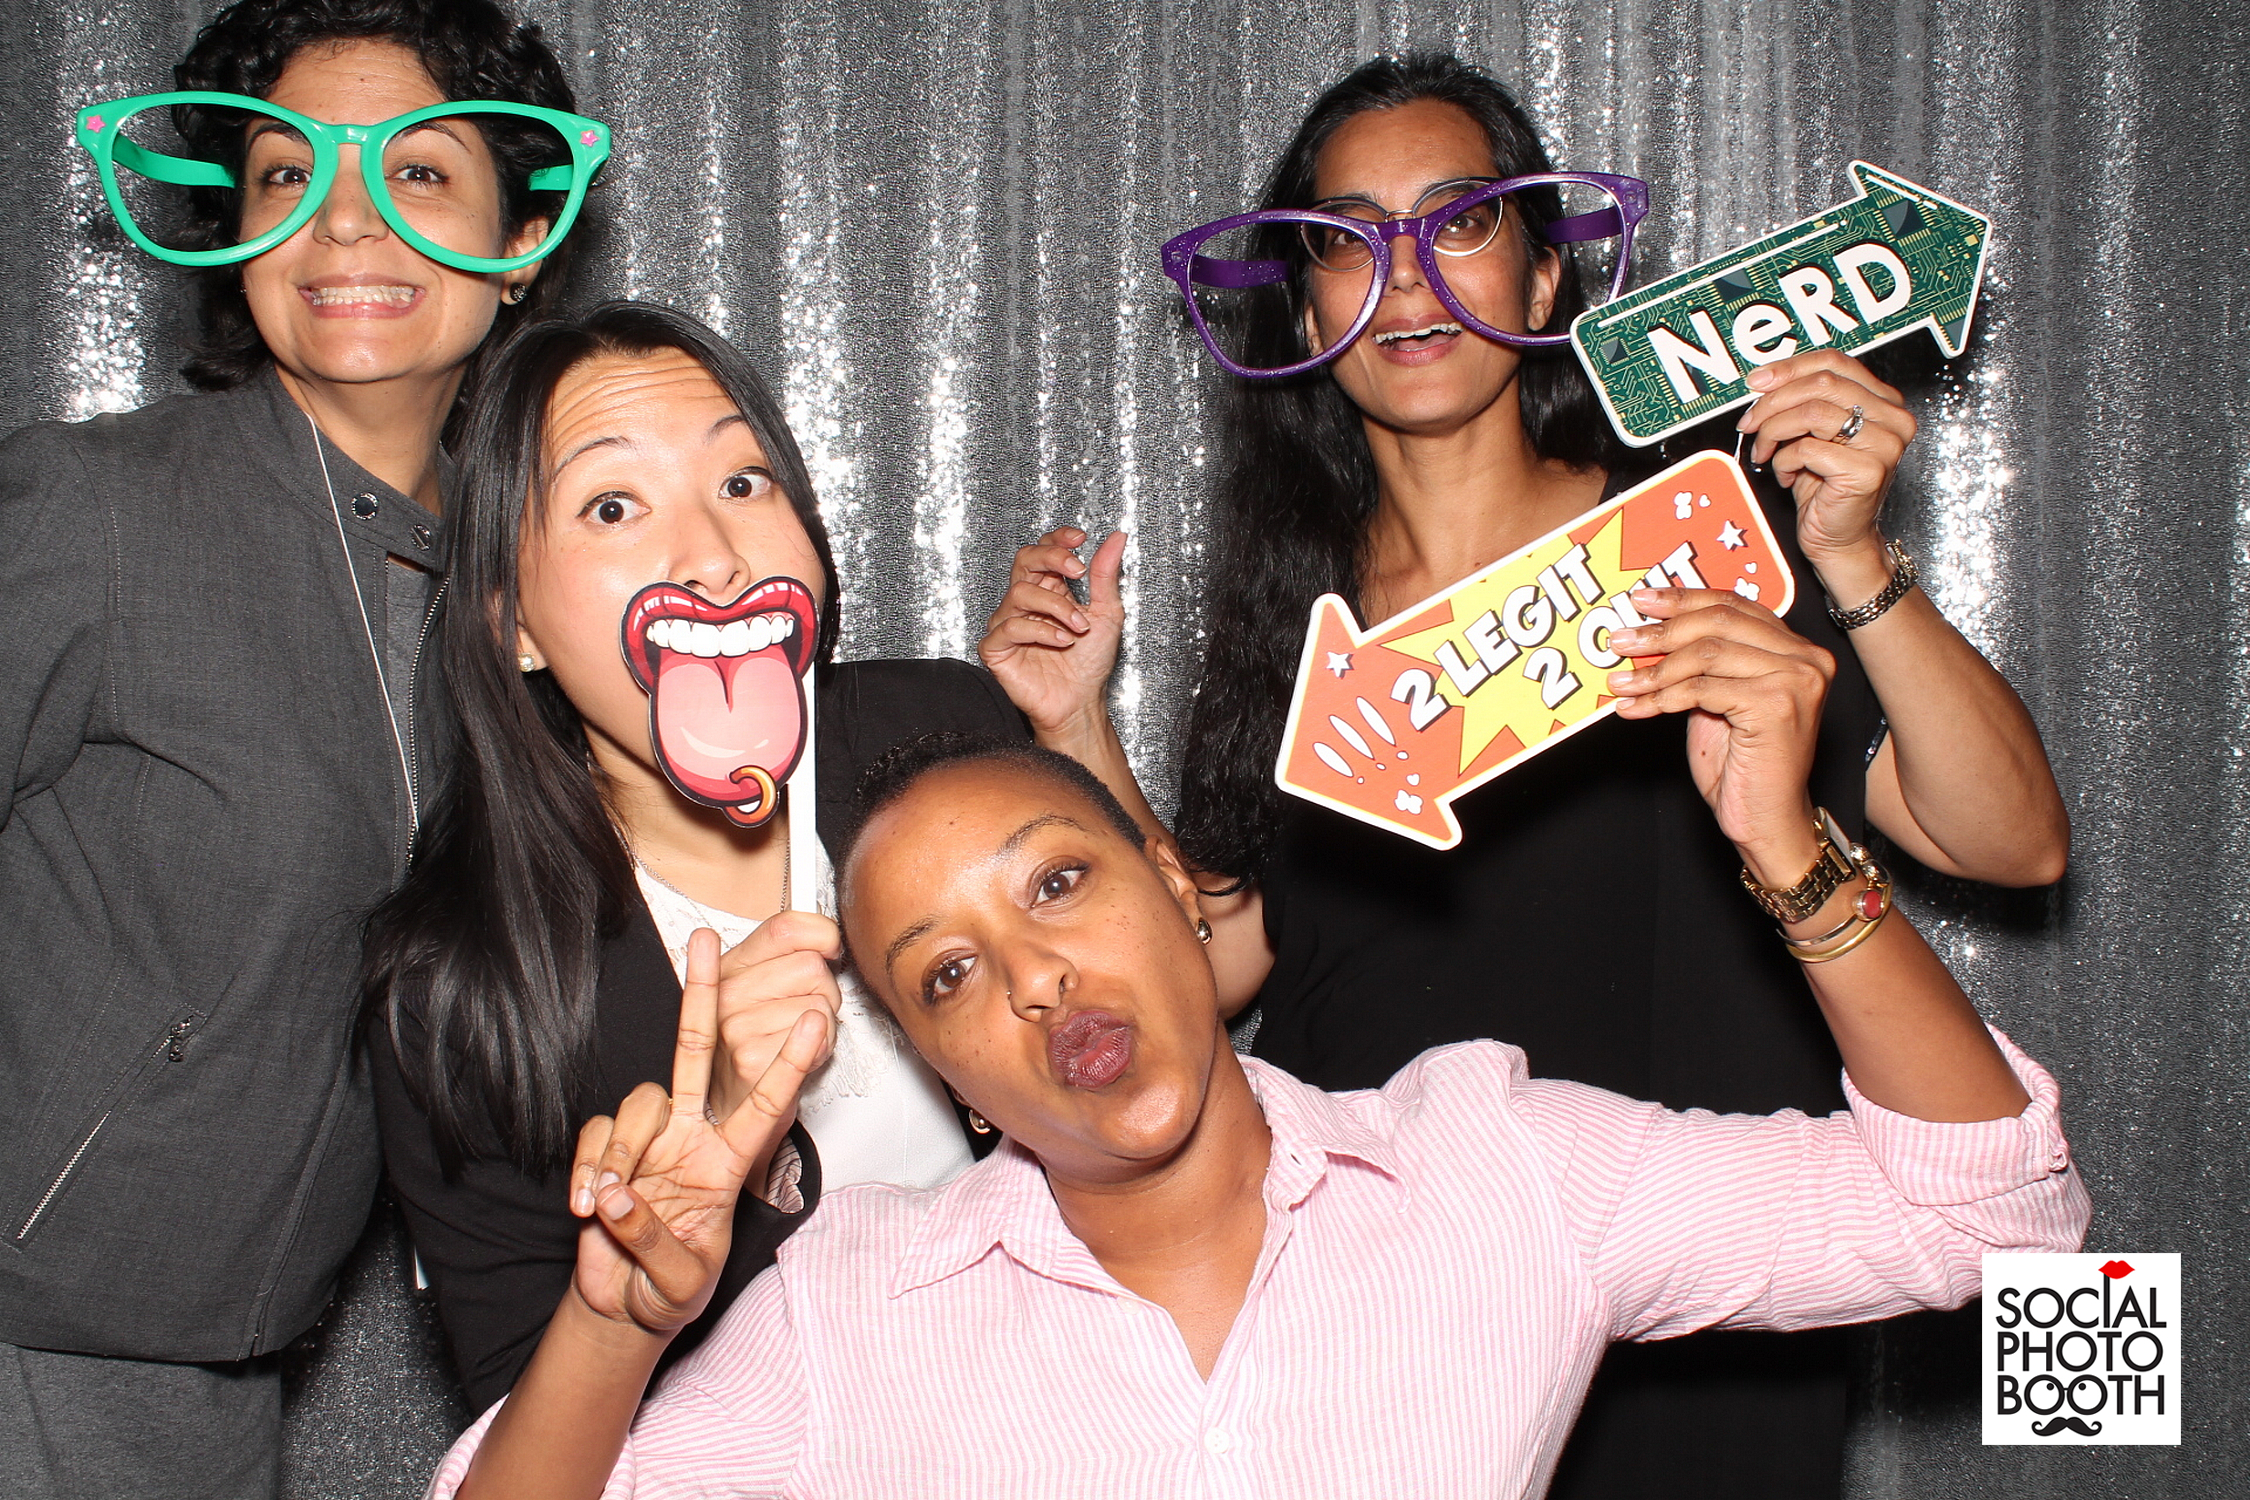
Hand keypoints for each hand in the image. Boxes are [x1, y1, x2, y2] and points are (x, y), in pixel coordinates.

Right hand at [566, 935, 829, 1338]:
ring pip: (636, 1104)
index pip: (765, 1105)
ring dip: (616, 1154)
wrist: (624, 1307)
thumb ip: (653, 1240)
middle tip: (706, 941)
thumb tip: (619, 1196)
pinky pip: (594, 1138)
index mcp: (726, 1167)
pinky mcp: (608, 1153)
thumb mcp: (678, 1282)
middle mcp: (691, 1140)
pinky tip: (584, 1207)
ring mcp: (649, 1143)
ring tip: (602, 1207)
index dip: (789, 1063)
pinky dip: (586, 1170)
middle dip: (702, 996)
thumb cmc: (669, 1291)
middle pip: (697, 1053)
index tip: (815, 1020)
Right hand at [704, 916, 842, 1124]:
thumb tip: (827, 935)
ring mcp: (736, 1026)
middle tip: (801, 1015)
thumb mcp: (763, 990)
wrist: (737, 1108)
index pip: (786, 927)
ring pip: (821, 1004)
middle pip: (812, 966)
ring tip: (796, 1041)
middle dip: (823, 992)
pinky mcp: (753, 1058)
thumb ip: (790, 954)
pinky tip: (799, 1058)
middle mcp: (726, 993)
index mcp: (730, 967)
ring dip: (823, 1027)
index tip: (827, 950)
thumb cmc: (758, 1045)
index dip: (822, 935)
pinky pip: (819, 1036)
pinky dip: (820, 1050)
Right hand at [978, 527, 1125, 739]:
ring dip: (1056, 606)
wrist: (1081, 703)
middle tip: (1078, 571)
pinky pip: (1009, 627)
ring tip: (1079, 627)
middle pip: (1024, 559)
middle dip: (1052, 558)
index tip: (1080, 539)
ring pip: (1020, 593)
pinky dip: (1040, 631)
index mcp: (1049, 590)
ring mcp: (1008, 623)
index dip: (1057, 539)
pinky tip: (1062, 642)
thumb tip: (1116, 538)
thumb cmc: (1090, 663)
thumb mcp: (1107, 613)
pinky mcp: (996, 648)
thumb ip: (1106, 575)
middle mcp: (1025, 603)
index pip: (1042, 550)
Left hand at [1606, 587, 1834, 883]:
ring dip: (1654, 669)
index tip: (1642, 601)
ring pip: (1706, 654)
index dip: (1684, 599)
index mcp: (1796, 648)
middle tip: (1620, 639)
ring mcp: (1796, 679)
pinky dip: (1662, 697)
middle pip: (1719, 622)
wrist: (1766, 819)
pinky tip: (1636, 708)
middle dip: (1662, 630)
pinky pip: (1702, 689)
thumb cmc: (1742, 765)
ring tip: (1621, 682)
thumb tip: (1649, 630)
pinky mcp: (1777, 705)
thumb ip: (1700, 663)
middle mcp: (1806, 658)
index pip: (1733, 605)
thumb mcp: (1717, 700)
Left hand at [1735, 349, 1914, 568]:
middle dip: (1773, 401)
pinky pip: (1808, 449)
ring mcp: (1885, 444)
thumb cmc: (1824, 487)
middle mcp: (1892, 417)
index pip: (1835, 362)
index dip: (1790, 367)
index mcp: (1883, 400)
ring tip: (1766, 452)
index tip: (1756, 381)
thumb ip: (1800, 401)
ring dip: (1774, 432)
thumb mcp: (1810, 433)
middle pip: (1822, 383)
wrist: (1839, 538)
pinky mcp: (1868, 470)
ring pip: (1811, 412)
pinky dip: (1784, 461)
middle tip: (1749, 421)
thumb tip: (1763, 379)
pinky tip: (1787, 475)